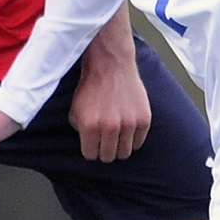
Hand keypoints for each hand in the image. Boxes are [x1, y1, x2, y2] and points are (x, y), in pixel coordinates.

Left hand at [70, 44, 150, 161]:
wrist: (111, 63)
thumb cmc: (92, 85)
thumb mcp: (75, 108)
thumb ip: (80, 129)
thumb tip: (88, 143)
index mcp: (89, 125)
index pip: (90, 155)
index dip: (91, 148)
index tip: (93, 143)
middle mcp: (109, 127)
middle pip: (108, 157)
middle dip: (105, 149)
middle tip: (105, 139)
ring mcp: (128, 123)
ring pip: (124, 153)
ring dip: (119, 146)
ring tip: (116, 135)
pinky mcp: (143, 119)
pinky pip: (138, 143)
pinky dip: (133, 138)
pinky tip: (127, 128)